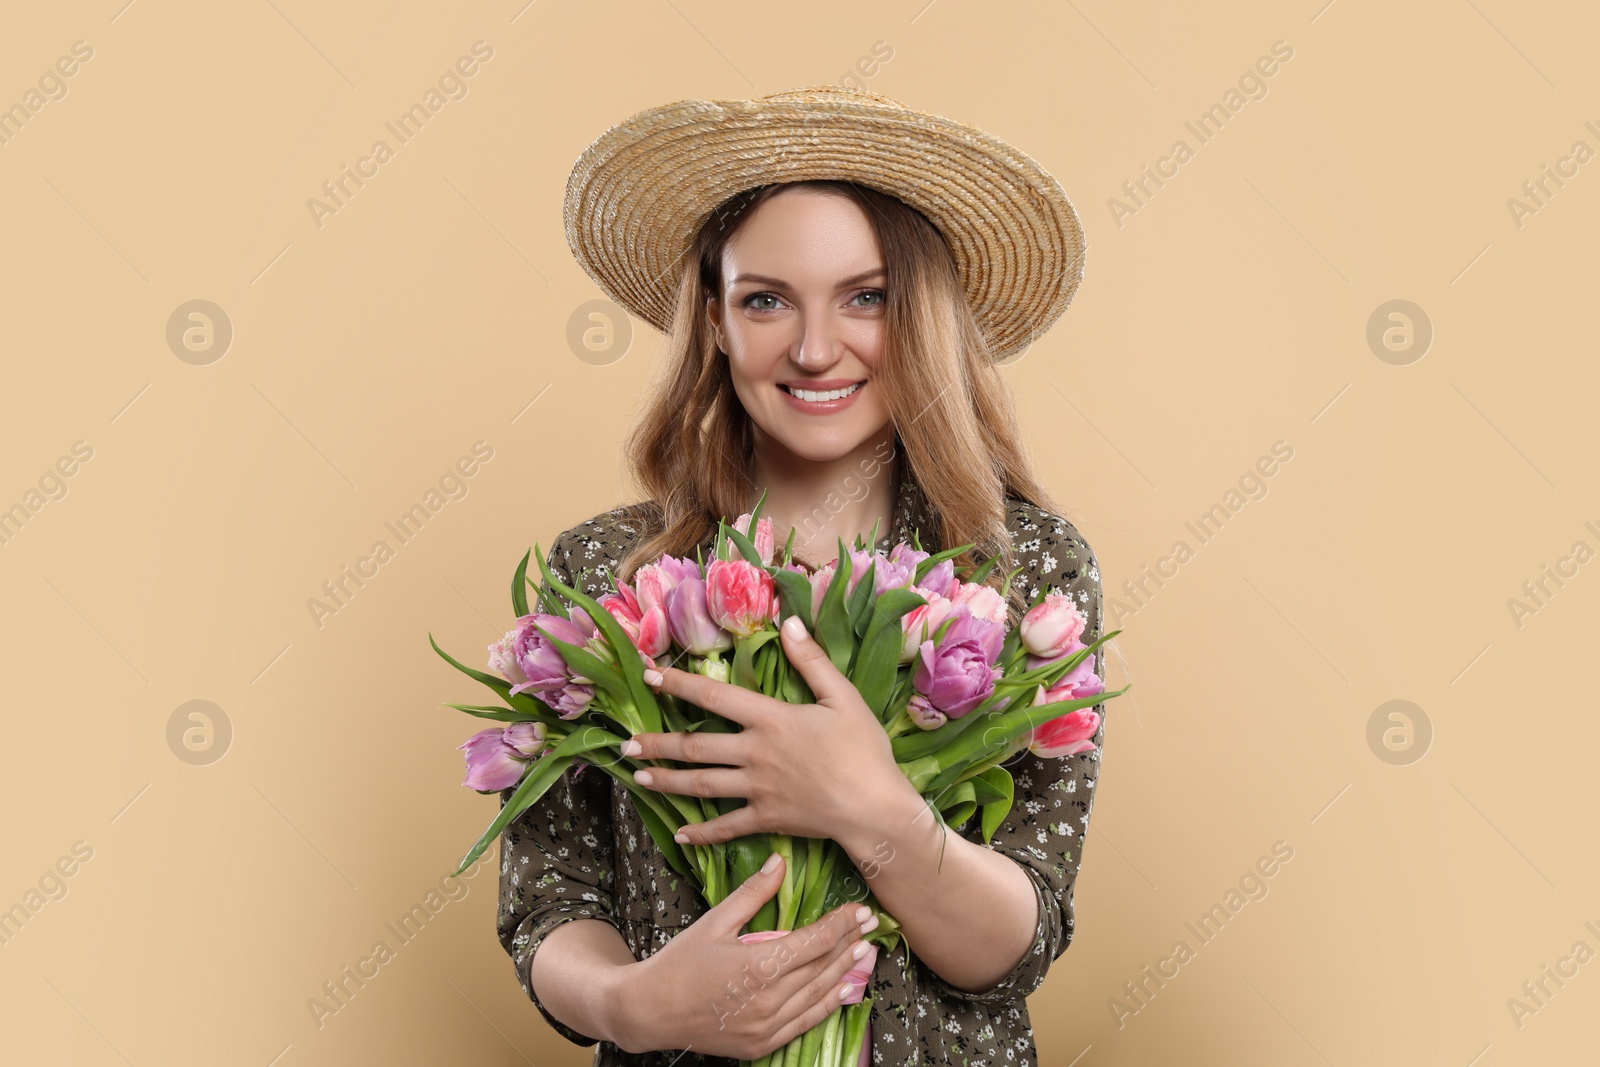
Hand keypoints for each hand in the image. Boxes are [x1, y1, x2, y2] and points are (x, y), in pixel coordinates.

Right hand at [612, 853, 878, 1058]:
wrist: (650, 1012)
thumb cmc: (679, 962)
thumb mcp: (715, 921)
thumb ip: (753, 893)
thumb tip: (780, 862)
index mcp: (758, 966)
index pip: (814, 941)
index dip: (842, 924)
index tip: (861, 910)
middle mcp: (769, 1000)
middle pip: (822, 967)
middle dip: (850, 943)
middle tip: (871, 926)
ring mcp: (767, 1027)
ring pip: (819, 996)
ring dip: (846, 973)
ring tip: (865, 953)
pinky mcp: (762, 1045)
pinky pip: (806, 1023)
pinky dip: (828, 1005)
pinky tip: (843, 990)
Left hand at [626, 615, 904, 845]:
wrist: (875, 809)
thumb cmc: (865, 751)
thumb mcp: (843, 697)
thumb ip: (812, 661)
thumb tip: (788, 623)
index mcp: (771, 719)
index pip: (715, 696)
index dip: (679, 685)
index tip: (649, 676)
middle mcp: (755, 753)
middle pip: (696, 746)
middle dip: (657, 743)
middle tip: (625, 743)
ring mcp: (757, 789)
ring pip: (701, 785)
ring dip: (666, 781)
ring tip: (639, 777)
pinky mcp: (766, 818)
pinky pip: (727, 827)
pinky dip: (702, 832)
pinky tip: (681, 833)